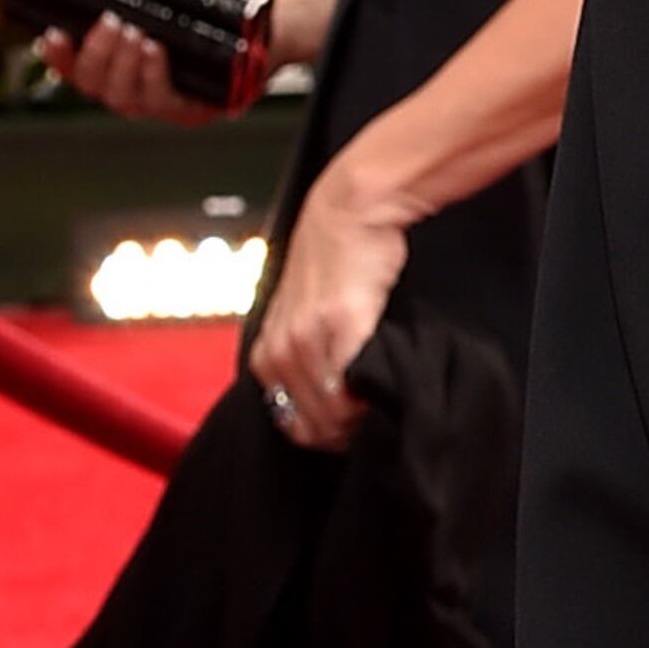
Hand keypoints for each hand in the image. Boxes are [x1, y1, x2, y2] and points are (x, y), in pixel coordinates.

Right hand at [44, 3, 240, 128]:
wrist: (270, 28)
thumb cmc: (216, 7)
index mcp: (117, 64)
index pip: (75, 68)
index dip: (59, 57)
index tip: (52, 35)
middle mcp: (133, 89)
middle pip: (96, 85)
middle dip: (97, 54)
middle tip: (110, 22)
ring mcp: (161, 105)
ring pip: (124, 97)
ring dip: (123, 65)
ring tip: (134, 33)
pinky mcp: (193, 112)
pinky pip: (165, 102)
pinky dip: (154, 76)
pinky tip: (154, 51)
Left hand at [246, 150, 411, 447]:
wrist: (349, 214)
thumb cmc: (335, 263)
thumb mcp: (304, 318)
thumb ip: (308, 356)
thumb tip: (330, 397)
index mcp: (265, 355)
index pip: (292, 425)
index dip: (327, 433)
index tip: (355, 423)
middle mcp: (278, 354)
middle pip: (312, 429)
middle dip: (344, 433)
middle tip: (373, 416)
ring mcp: (305, 344)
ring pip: (331, 418)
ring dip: (360, 419)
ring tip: (381, 398)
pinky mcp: (338, 330)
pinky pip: (349, 392)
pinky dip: (368, 399)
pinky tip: (383, 383)